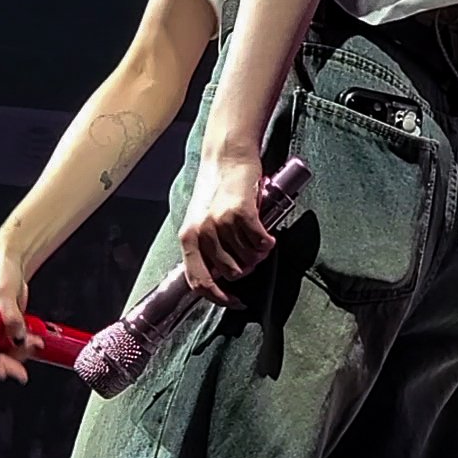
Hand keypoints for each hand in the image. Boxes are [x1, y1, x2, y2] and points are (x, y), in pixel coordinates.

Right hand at [0, 251, 41, 384]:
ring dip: (17, 356)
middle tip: (19, 372)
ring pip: (0, 353)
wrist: (12, 262)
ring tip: (34, 345)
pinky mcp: (3, 329)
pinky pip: (11, 345)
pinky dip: (23, 348)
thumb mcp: (2, 292)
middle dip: (4, 364)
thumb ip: (10, 314)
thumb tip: (17, 337)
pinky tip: (35, 343)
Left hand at [178, 143, 276, 308]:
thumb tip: (221, 276)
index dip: (218, 298)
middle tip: (254, 255)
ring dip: (258, 253)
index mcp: (188, 238)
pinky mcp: (241, 212)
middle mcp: (202, 232)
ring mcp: (221, 222)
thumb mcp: (201, 219)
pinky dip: (267, 242)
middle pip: (231, 272)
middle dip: (247, 268)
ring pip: (248, 258)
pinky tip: (268, 237)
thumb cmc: (216, 188)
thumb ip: (206, 246)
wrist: (227, 155)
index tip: (235, 301)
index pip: (199, 281)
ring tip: (260, 240)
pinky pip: (260, 242)